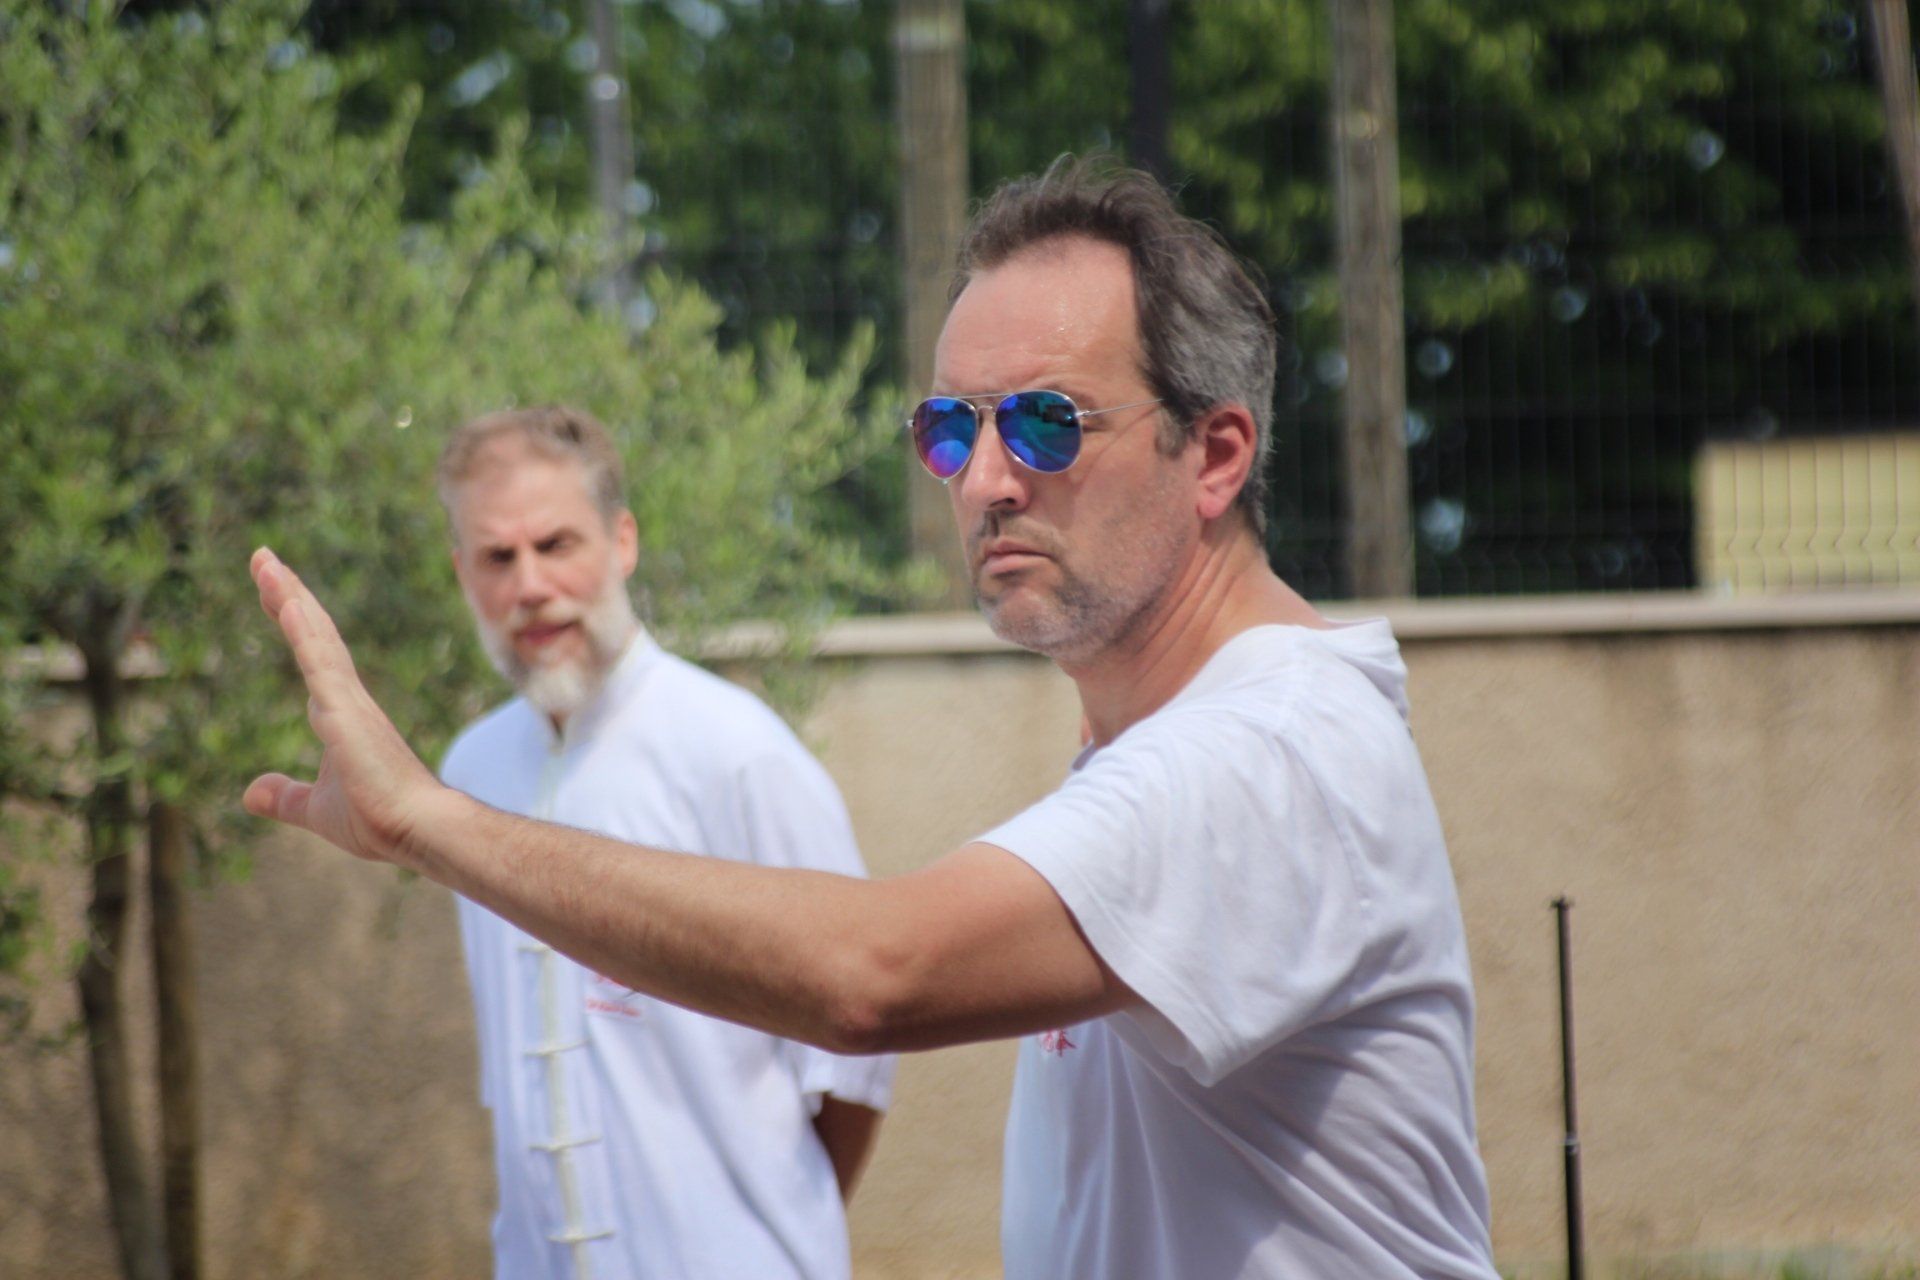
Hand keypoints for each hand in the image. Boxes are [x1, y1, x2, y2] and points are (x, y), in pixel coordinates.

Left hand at [242, 547, 443, 865]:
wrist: (417, 831)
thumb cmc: (379, 820)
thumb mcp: (316, 807)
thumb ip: (286, 797)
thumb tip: (251, 793)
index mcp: (341, 713)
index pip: (312, 654)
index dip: (291, 618)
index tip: (271, 587)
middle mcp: (347, 699)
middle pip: (314, 633)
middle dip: (288, 594)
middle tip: (262, 557)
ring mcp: (349, 703)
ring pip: (317, 638)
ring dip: (291, 599)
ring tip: (266, 564)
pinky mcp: (348, 715)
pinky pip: (322, 665)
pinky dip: (305, 633)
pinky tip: (289, 605)